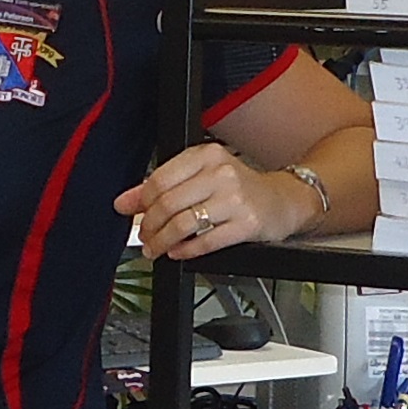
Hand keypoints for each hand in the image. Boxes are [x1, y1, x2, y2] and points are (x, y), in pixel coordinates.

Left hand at [116, 143, 318, 259]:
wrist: (282, 201)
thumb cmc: (239, 189)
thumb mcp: (201, 178)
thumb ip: (163, 187)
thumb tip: (125, 202)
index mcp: (207, 156)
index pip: (161, 179)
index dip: (141, 202)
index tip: (130, 214)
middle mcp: (221, 174)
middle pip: (169, 203)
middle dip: (150, 225)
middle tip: (145, 237)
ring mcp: (236, 199)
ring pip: (184, 223)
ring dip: (163, 241)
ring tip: (157, 249)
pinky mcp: (247, 223)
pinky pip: (206, 241)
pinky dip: (186, 251)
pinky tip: (179, 252)